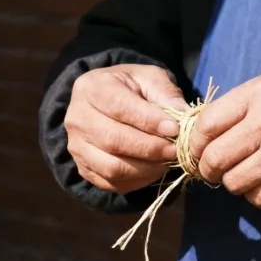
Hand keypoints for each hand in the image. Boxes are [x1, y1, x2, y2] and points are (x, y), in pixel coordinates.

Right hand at [65, 64, 189, 192]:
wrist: (105, 104)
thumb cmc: (130, 89)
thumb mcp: (149, 78)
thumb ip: (165, 94)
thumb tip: (183, 117)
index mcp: (89, 88)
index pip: (118, 107)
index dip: (148, 121)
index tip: (175, 129)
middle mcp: (76, 119)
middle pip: (113, 140)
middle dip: (149, 148)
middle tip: (175, 149)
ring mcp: (76, 147)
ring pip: (111, 167)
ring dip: (145, 168)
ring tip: (166, 161)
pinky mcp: (83, 169)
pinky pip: (111, 182)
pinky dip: (137, 181)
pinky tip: (154, 170)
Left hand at [188, 71, 260, 207]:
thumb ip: (237, 107)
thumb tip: (199, 136)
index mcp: (259, 95)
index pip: (206, 126)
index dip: (196, 143)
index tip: (200, 149)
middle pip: (214, 159)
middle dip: (208, 168)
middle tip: (215, 168)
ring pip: (233, 183)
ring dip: (234, 182)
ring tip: (246, 171)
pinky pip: (258, 199)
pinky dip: (256, 194)